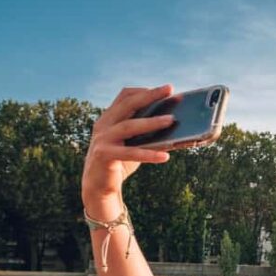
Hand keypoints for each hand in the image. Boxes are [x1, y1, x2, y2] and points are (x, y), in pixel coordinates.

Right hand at [82, 85, 175, 206]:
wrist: (98, 186)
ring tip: (171, 120)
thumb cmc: (120, 162)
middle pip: (128, 105)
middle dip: (150, 96)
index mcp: (109, 118)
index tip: (166, 90)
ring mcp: (102, 139)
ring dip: (151, 122)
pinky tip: (165, 156)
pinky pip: (130, 153)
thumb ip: (148, 134)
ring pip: (129, 126)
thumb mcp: (134, 144)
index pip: (125, 96)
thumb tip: (177, 128)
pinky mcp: (104, 155)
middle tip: (170, 90)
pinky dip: (149, 154)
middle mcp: (103, 125)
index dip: (145, 91)